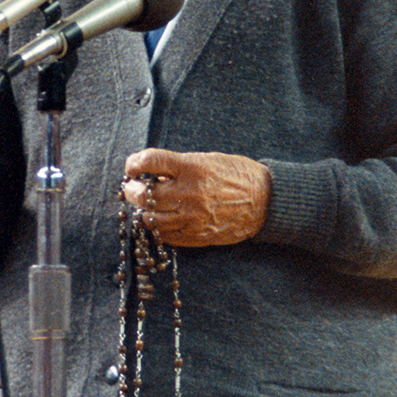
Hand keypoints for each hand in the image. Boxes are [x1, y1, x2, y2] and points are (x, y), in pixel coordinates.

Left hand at [122, 148, 271, 246]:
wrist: (265, 200)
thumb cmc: (235, 175)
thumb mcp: (207, 160)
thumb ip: (178, 167)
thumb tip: (150, 173)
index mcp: (192, 168)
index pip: (149, 161)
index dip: (134, 163)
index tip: (132, 166)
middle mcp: (189, 194)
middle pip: (144, 195)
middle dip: (131, 191)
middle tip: (131, 188)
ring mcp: (192, 218)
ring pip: (151, 220)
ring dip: (144, 212)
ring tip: (146, 205)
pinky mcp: (196, 236)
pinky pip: (166, 236)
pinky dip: (159, 227)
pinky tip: (162, 218)